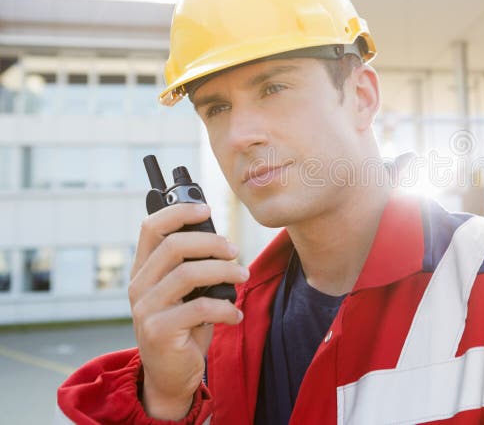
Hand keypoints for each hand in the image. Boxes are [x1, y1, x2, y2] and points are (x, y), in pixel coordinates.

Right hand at [128, 203, 248, 419]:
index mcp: (144, 270)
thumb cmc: (184, 327)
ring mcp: (145, 309)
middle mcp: (139, 286)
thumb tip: (221, 241)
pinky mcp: (159, 331)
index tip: (207, 209)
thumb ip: (192, 267)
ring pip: (188, 274)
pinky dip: (225, 308)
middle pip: (174, 246)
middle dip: (212, 243)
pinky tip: (234, 315)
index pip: (151, 227)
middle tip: (235, 252)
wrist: (170, 376)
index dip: (179, 211)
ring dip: (224, 272)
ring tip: (242, 278)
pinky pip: (200, 308)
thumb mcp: (185, 293)